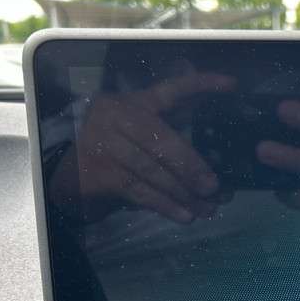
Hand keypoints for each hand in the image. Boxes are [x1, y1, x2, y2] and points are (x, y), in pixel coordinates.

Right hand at [48, 72, 234, 222]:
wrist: (68, 176)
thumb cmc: (115, 153)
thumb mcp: (140, 134)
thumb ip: (172, 134)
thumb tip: (217, 162)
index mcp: (135, 101)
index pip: (172, 89)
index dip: (201, 84)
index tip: (231, 84)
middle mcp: (117, 116)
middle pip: (163, 141)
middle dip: (192, 166)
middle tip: (215, 187)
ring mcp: (104, 144)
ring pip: (153, 171)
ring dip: (183, 193)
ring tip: (207, 208)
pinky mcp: (99, 173)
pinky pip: (140, 191)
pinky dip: (166, 206)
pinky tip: (185, 216)